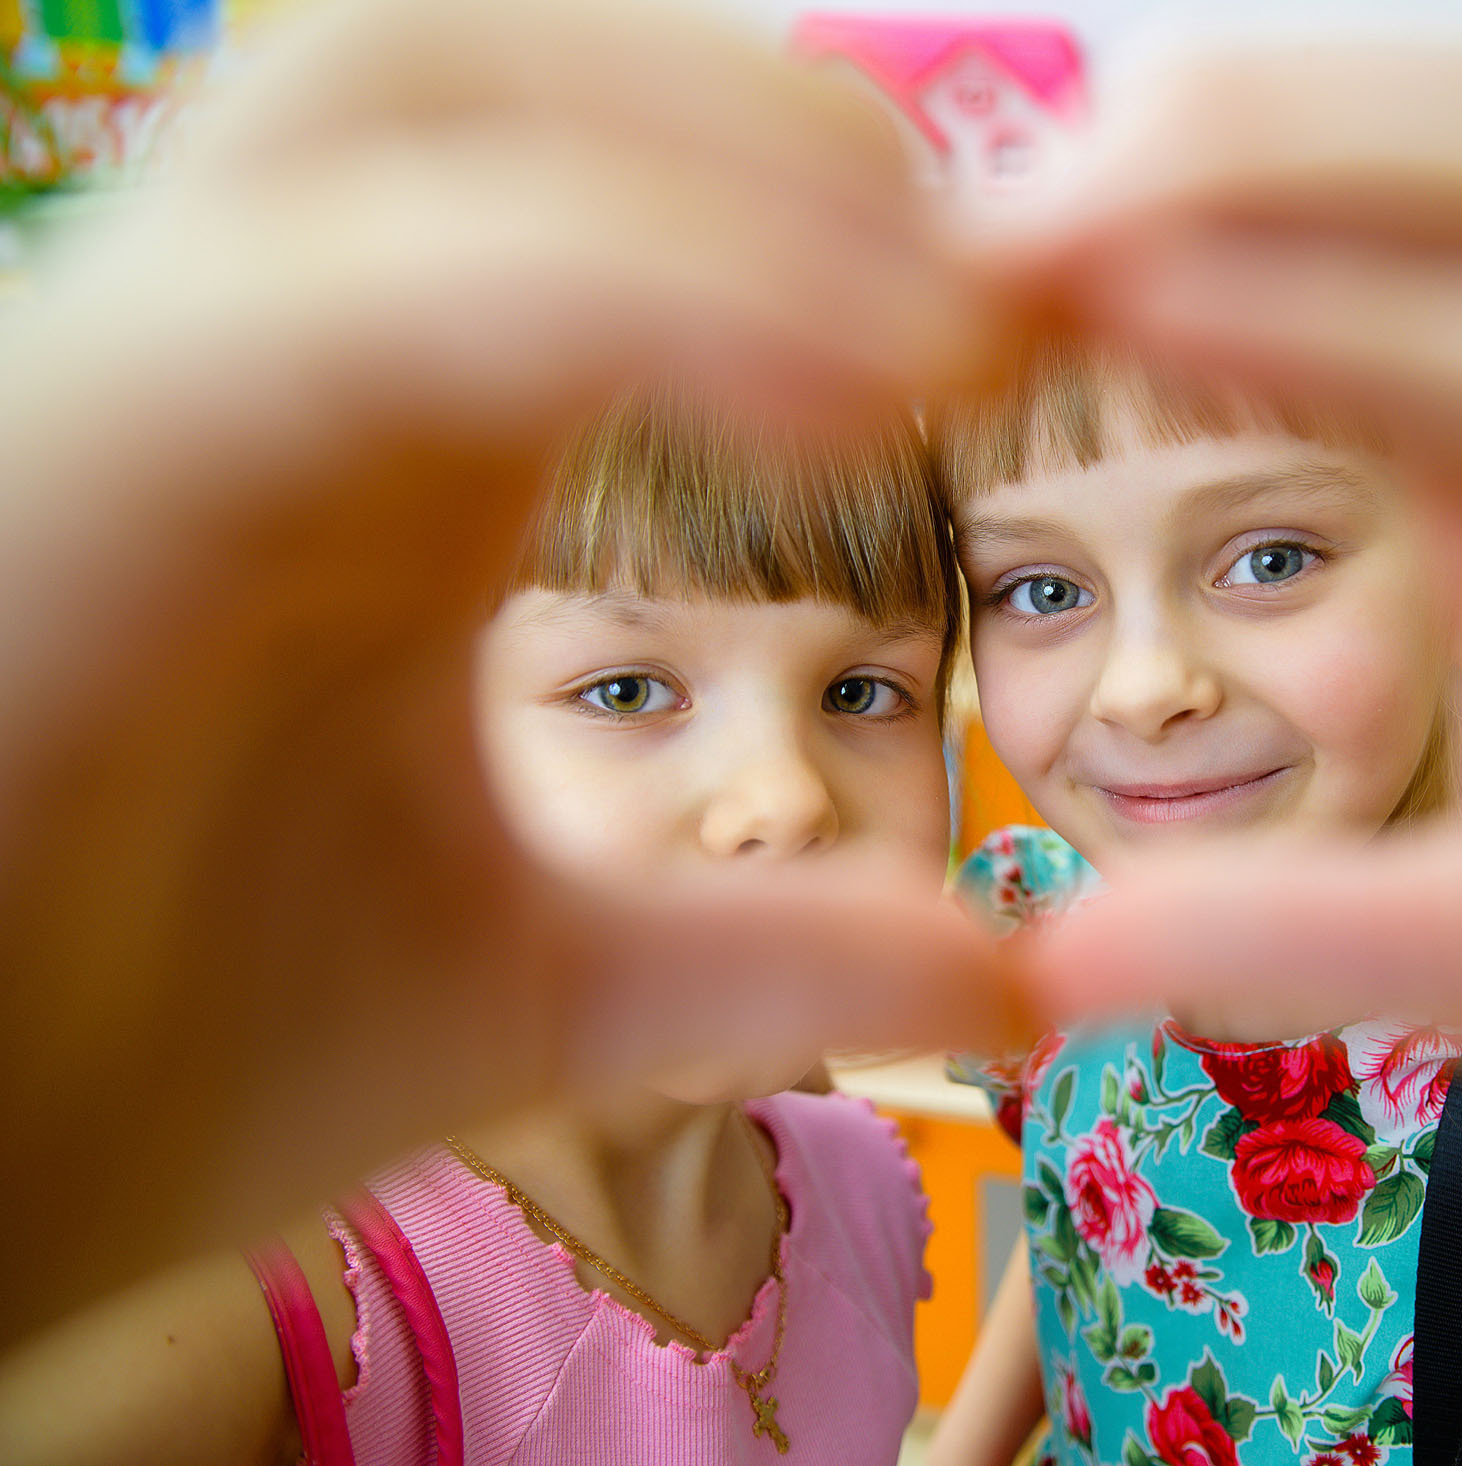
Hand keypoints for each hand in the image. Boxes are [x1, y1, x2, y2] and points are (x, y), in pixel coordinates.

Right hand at [0, 0, 1006, 1341]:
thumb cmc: (157, 1054)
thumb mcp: (536, 991)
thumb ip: (768, 952)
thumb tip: (1016, 983)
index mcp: (380, 435)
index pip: (602, 183)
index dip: (837, 219)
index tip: (1040, 335)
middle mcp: (265, 350)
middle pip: (505, 43)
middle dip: (776, 124)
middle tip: (1008, 291)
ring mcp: (161, 363)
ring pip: (419, 69)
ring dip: (719, 148)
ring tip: (949, 325)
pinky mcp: (93, 432)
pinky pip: (384, 272)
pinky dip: (636, 283)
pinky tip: (856, 389)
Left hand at [1015, 48, 1461, 1444]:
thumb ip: (1293, 924)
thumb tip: (1055, 962)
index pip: (1389, 237)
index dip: (1174, 208)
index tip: (962, 263)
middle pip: (1452, 143)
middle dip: (1208, 131)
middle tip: (967, 205)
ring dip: (1282, 171)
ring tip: (1052, 216)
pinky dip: (1407, 338)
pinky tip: (1207, 317)